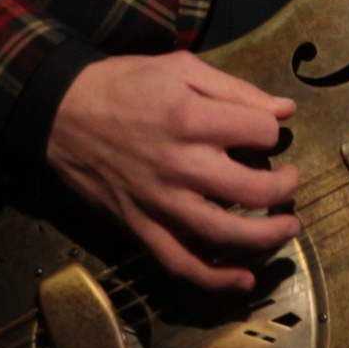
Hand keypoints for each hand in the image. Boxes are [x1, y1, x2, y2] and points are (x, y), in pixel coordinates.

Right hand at [45, 52, 301, 291]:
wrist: (59, 111)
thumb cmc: (122, 85)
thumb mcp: (180, 68)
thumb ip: (236, 89)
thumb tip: (285, 108)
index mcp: (192, 118)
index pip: (262, 133)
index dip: (273, 131)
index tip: (265, 132)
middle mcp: (180, 165)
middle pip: (254, 190)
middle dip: (285, 188)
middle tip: (289, 181)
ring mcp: (160, 201)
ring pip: (225, 234)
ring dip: (267, 236)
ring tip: (288, 227)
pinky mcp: (139, 225)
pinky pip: (180, 262)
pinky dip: (214, 278)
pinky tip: (244, 280)